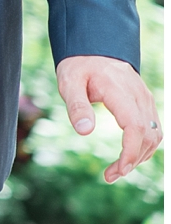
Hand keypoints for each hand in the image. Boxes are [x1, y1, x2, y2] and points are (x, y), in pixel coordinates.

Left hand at [56, 55, 161, 183]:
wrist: (94, 47)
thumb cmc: (79, 65)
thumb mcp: (68, 81)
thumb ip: (76, 105)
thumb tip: (84, 131)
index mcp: (121, 91)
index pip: (136, 127)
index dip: (131, 152)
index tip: (118, 170)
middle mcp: (139, 97)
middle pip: (148, 135)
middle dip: (133, 160)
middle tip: (110, 176)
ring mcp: (146, 100)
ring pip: (155, 135)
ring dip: (141, 156)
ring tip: (117, 170)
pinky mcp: (145, 104)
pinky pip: (153, 129)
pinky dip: (145, 146)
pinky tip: (128, 157)